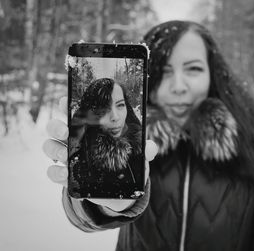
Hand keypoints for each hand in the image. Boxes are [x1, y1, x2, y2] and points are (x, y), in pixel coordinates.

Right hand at [42, 97, 157, 211]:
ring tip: (65, 155)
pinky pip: (53, 172)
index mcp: (90, 128)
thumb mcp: (136, 154)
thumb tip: (151, 148)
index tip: (65, 101)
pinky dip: (56, 172)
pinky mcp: (67, 175)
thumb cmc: (124, 161)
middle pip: (56, 127)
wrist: (118, 187)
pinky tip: (65, 174)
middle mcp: (75, 139)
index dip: (66, 104)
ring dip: (54, 149)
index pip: (75, 112)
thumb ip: (144, 149)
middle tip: (66, 131)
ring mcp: (69, 157)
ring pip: (50, 147)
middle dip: (56, 126)